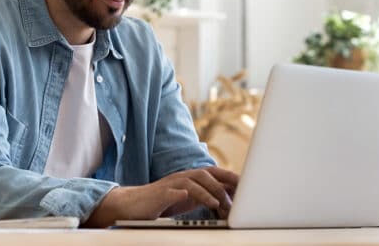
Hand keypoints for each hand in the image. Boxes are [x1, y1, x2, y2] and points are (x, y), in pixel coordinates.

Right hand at [83, 166, 238, 226]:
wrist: (132, 205)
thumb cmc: (161, 202)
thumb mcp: (187, 198)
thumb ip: (204, 195)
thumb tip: (227, 198)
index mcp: (190, 178)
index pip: (213, 173)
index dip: (230, 177)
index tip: (246, 185)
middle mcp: (182, 177)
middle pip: (206, 174)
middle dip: (223, 184)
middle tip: (236, 198)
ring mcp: (171, 184)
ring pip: (193, 181)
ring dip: (208, 192)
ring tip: (218, 204)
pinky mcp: (160, 194)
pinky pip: (174, 191)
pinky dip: (185, 194)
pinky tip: (194, 200)